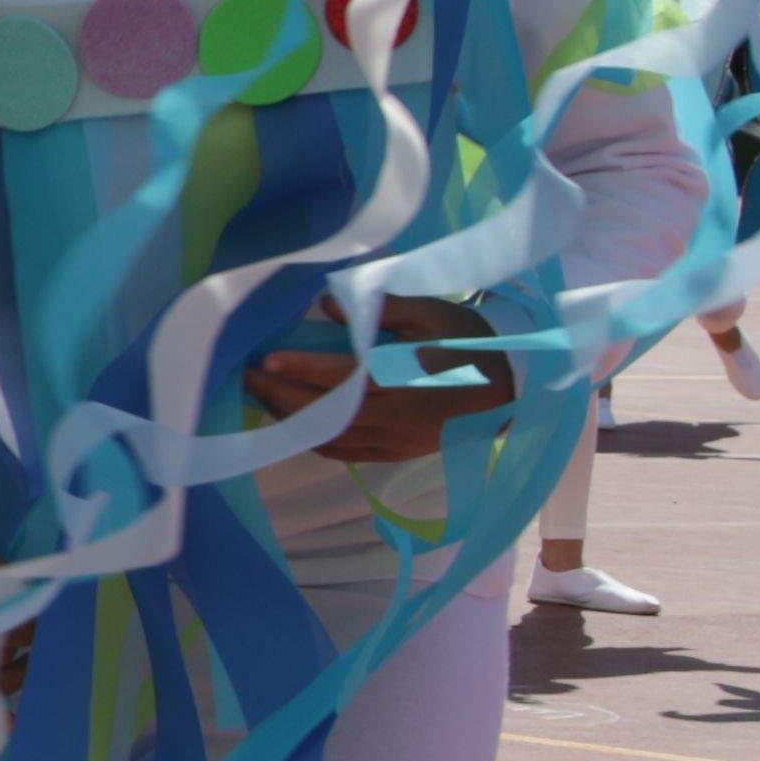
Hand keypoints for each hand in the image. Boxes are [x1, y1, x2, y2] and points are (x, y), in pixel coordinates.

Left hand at [248, 293, 516, 466]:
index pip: (340, 377)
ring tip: (261, 397)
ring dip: (292, 418)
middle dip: (281, 394)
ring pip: (330, 435)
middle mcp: (393, 415)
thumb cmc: (470, 343)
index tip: (267, 359)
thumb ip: (379, 309)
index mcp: (403, 378)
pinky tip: (296, 424)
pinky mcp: (396, 453)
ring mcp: (394, 440)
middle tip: (246, 378)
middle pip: (325, 410)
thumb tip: (327, 307)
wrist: (513, 389)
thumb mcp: (431, 312)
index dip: (301, 369)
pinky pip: (346, 452)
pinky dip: (315, 439)